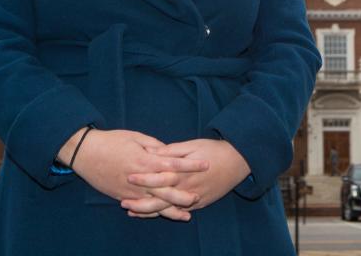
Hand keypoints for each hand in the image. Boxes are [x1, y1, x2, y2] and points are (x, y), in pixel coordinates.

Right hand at [64, 129, 208, 219]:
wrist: (85, 153)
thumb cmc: (111, 141)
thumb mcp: (135, 137)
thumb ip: (154, 146)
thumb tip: (169, 152)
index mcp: (145, 161)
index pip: (173, 164)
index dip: (191, 165)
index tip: (205, 164)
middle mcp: (140, 179)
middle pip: (167, 190)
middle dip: (184, 194)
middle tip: (199, 195)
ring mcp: (131, 191)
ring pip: (156, 204)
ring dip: (172, 209)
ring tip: (187, 214)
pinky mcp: (123, 197)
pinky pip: (141, 208)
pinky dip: (154, 213)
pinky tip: (164, 215)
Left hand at [122, 139, 250, 213]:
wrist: (238, 161)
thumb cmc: (214, 150)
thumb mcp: (192, 145)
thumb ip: (172, 152)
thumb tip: (154, 151)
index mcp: (184, 172)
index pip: (160, 177)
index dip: (143, 178)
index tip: (128, 176)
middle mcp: (187, 188)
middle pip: (161, 199)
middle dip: (141, 201)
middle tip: (122, 202)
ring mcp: (194, 198)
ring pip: (168, 209)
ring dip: (149, 211)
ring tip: (132, 211)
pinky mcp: (200, 203)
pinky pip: (179, 211)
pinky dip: (165, 214)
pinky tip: (152, 214)